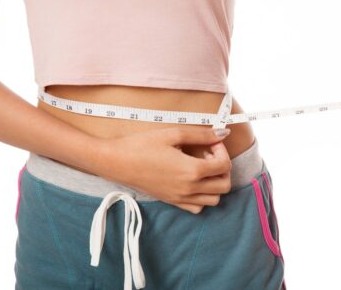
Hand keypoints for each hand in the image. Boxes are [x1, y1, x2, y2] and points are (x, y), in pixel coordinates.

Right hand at [94, 126, 231, 213]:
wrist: (116, 161)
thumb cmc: (142, 145)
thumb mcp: (173, 134)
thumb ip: (202, 135)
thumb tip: (224, 133)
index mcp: (192, 171)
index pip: (224, 166)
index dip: (222, 151)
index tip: (211, 142)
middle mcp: (189, 188)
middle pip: (224, 186)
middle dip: (223, 168)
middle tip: (209, 154)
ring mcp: (181, 198)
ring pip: (214, 199)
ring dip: (215, 183)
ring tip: (202, 167)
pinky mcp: (172, 202)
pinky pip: (197, 207)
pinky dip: (202, 197)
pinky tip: (193, 181)